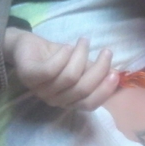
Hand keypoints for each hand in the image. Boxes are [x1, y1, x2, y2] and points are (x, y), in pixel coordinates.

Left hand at [4, 27, 118, 109]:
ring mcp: (40, 90)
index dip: (104, 91)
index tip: (115, 74)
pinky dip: (63, 56)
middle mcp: (55, 99)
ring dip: (81, 55)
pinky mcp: (29, 76)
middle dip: (98, 70)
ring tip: (84, 41)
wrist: (28, 46)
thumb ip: (95, 72)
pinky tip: (68, 46)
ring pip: (69, 77)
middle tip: (106, 51)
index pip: (89, 104)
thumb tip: (116, 75)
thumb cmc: (57, 57)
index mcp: (68, 101)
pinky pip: (51, 69)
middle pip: (82, 90)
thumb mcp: (81, 65)